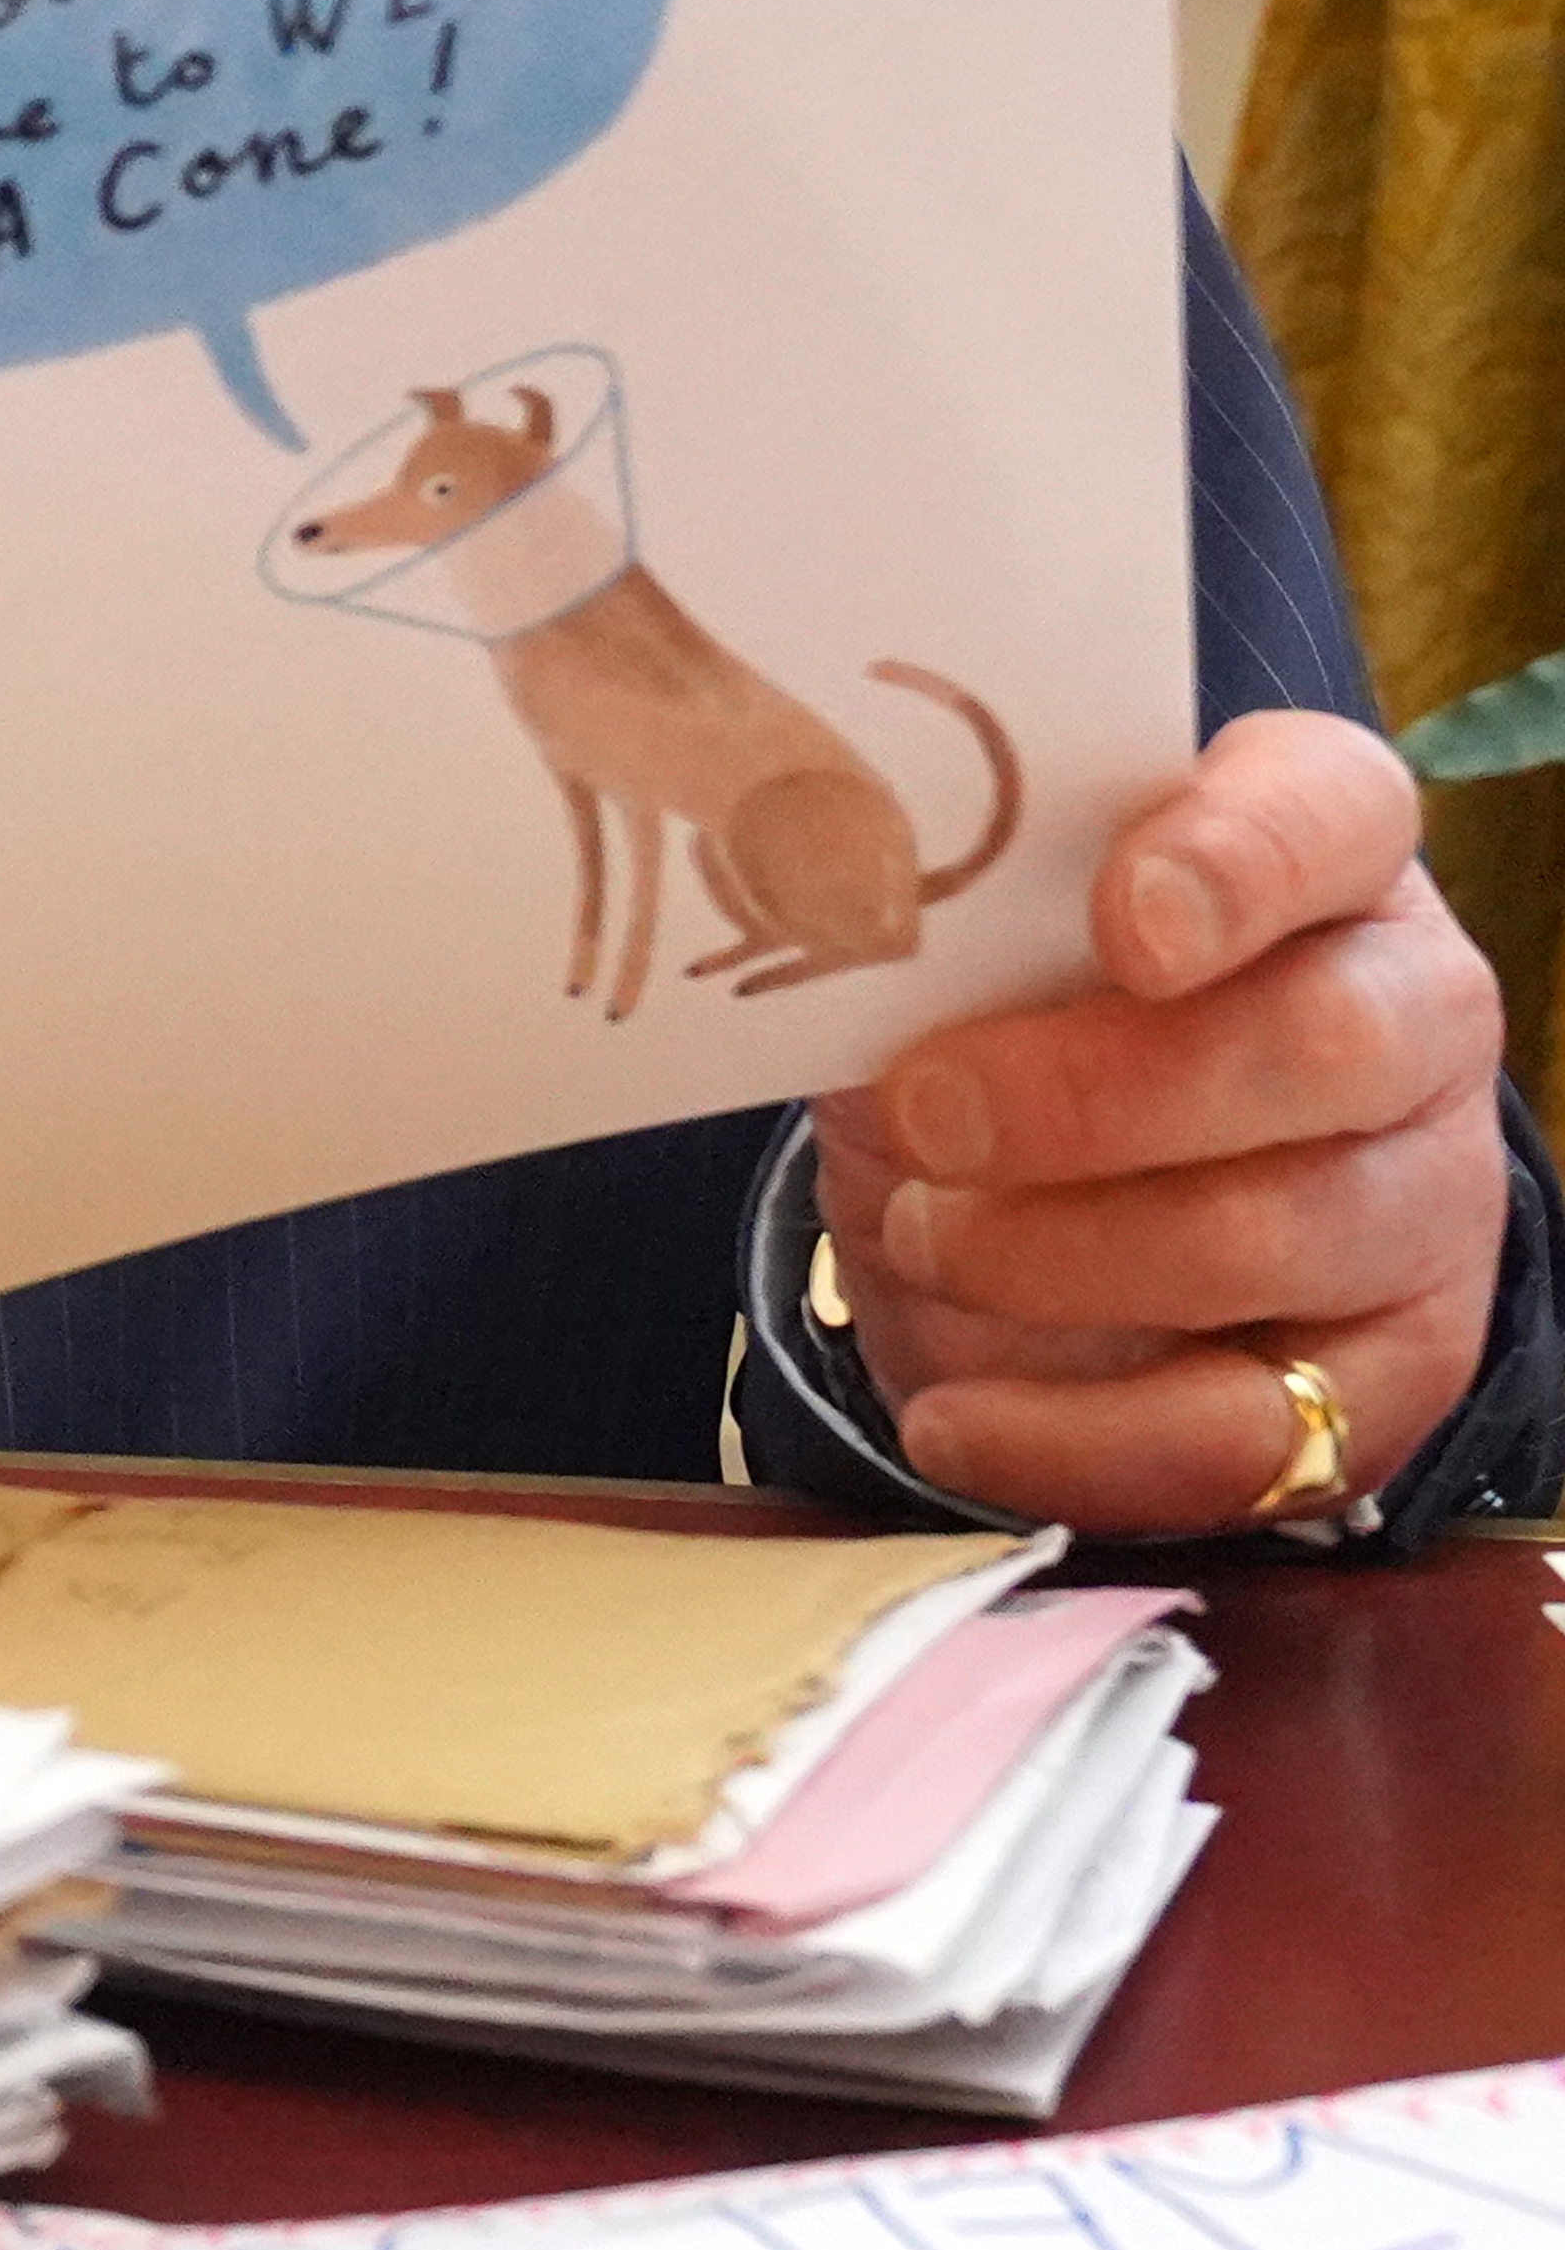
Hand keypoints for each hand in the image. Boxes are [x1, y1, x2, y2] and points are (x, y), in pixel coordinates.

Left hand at [810, 709, 1506, 1534]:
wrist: (1068, 1181)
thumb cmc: (1026, 999)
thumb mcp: (981, 933)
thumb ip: (951, 916)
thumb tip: (826, 929)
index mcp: (1327, 849)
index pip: (1333, 810)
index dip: (1240, 861)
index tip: (1122, 924)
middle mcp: (1414, 1010)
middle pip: (1323, 1043)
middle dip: (1102, 1093)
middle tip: (926, 1109)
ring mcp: (1423, 1198)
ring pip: (1286, 1234)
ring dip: (1067, 1254)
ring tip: (920, 1235)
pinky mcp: (1390, 1374)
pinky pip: (1253, 1437)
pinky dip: (1079, 1438)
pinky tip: (950, 1420)